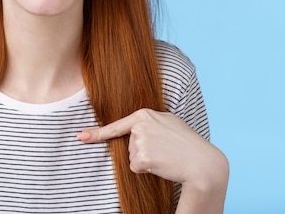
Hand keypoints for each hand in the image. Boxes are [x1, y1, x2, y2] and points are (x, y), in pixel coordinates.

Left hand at [77, 109, 227, 211]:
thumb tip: (134, 130)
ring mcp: (140, 141)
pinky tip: (162, 164)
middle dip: (144, 151)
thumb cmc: (187, 143)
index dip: (97, 133)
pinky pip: (136, 167)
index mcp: (145, 114)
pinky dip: (147, 170)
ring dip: (146, 160)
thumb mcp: (168, 122)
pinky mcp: (142, 157)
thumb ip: (149, 122)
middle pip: (129, 145)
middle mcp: (139, 125)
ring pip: (132, 157)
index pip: (117, 125)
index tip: (81, 137)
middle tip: (164, 150)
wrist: (202, 162)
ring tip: (166, 155)